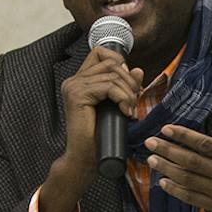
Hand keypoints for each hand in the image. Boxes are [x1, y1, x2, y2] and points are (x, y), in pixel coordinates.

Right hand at [39, 44, 144, 211]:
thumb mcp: (117, 107)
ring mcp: (73, 86)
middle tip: (134, 103)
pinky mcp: (78, 95)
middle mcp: (74, 80)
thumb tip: (138, 69)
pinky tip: (126, 113)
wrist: (85, 159)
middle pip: (111, 62)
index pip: (100, 53)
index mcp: (80, 81)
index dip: (119, 62)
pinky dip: (123, 98)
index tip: (129, 85)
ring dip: (129, 92)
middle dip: (130, 81)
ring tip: (131, 111)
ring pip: (113, 74)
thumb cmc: (100, 137)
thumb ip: (125, 87)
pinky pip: (109, 86)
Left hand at [148, 98, 211, 211]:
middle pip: (192, 162)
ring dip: (167, 169)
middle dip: (168, 151)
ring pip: (189, 180)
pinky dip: (176, 190)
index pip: (206, 144)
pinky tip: (163, 182)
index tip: (166, 129)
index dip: (184, 136)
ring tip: (152, 159)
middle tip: (150, 142)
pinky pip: (192, 198)